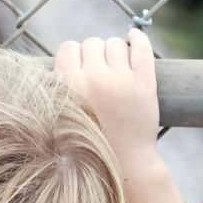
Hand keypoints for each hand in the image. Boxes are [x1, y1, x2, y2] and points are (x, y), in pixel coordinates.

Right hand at [54, 28, 159, 174]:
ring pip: (115, 44)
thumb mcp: (60, 116)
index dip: (73, 56)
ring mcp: (122, 80)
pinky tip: (133, 38)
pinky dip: (137, 38)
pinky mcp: (145, 83)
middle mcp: (94, 79)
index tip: (79, 69)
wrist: (124, 164)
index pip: (68, 47)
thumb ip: (58, 89)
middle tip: (98, 74)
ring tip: (115, 70)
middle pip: (91, 43)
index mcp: (69, 86)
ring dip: (114, 53)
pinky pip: (141, 48)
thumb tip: (64, 60)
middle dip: (94, 55)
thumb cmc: (88, 143)